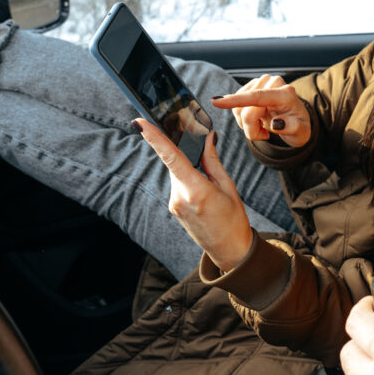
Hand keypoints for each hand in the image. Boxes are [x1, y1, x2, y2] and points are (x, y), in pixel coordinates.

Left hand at [135, 118, 253, 271]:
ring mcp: (174, 204)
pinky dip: (189, 180)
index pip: (170, 157)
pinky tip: (205, 194)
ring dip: (191, 170)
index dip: (154, 138)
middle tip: (207, 159)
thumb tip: (206, 138)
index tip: (140, 123)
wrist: (229, 251)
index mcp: (196, 190)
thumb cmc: (233, 219)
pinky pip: (179, 184)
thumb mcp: (227, 186)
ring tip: (211, 188)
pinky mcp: (174, 208)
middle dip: (189, 156)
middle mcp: (180, 197)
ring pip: (178, 173)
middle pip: (176, 163)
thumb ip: (212, 160)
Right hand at [211, 74, 310, 146]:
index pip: (258, 96)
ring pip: (238, 108)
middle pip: (245, 108)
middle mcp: (273, 83)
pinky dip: (244, 119)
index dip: (237, 100)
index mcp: (286, 94)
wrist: (296, 120)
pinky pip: (236, 107)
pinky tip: (258, 119)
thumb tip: (277, 123)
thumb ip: (291, 128)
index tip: (217, 102)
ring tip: (263, 127)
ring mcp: (261, 83)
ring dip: (246, 124)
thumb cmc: (299, 128)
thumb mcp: (301, 134)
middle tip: (264, 134)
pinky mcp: (251, 87)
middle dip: (251, 127)